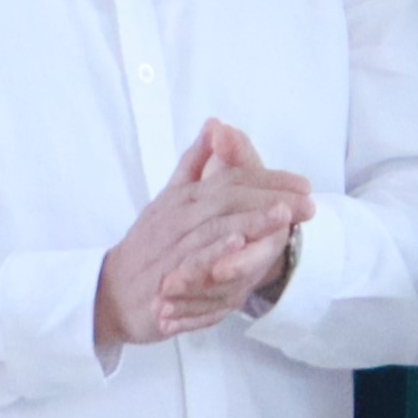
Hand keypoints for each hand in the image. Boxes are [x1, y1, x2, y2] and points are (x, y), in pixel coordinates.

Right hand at [96, 121, 313, 350]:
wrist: (110, 292)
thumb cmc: (147, 244)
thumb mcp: (170, 199)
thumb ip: (194, 164)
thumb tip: (214, 125)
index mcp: (184, 197)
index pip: (231, 179)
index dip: (269, 179)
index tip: (303, 184)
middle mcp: (178, 216)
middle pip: (228, 198)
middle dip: (270, 196)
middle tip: (308, 201)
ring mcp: (171, 244)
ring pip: (214, 226)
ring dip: (250, 218)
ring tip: (284, 214)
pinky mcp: (167, 274)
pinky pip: (192, 258)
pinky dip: (215, 248)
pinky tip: (240, 242)